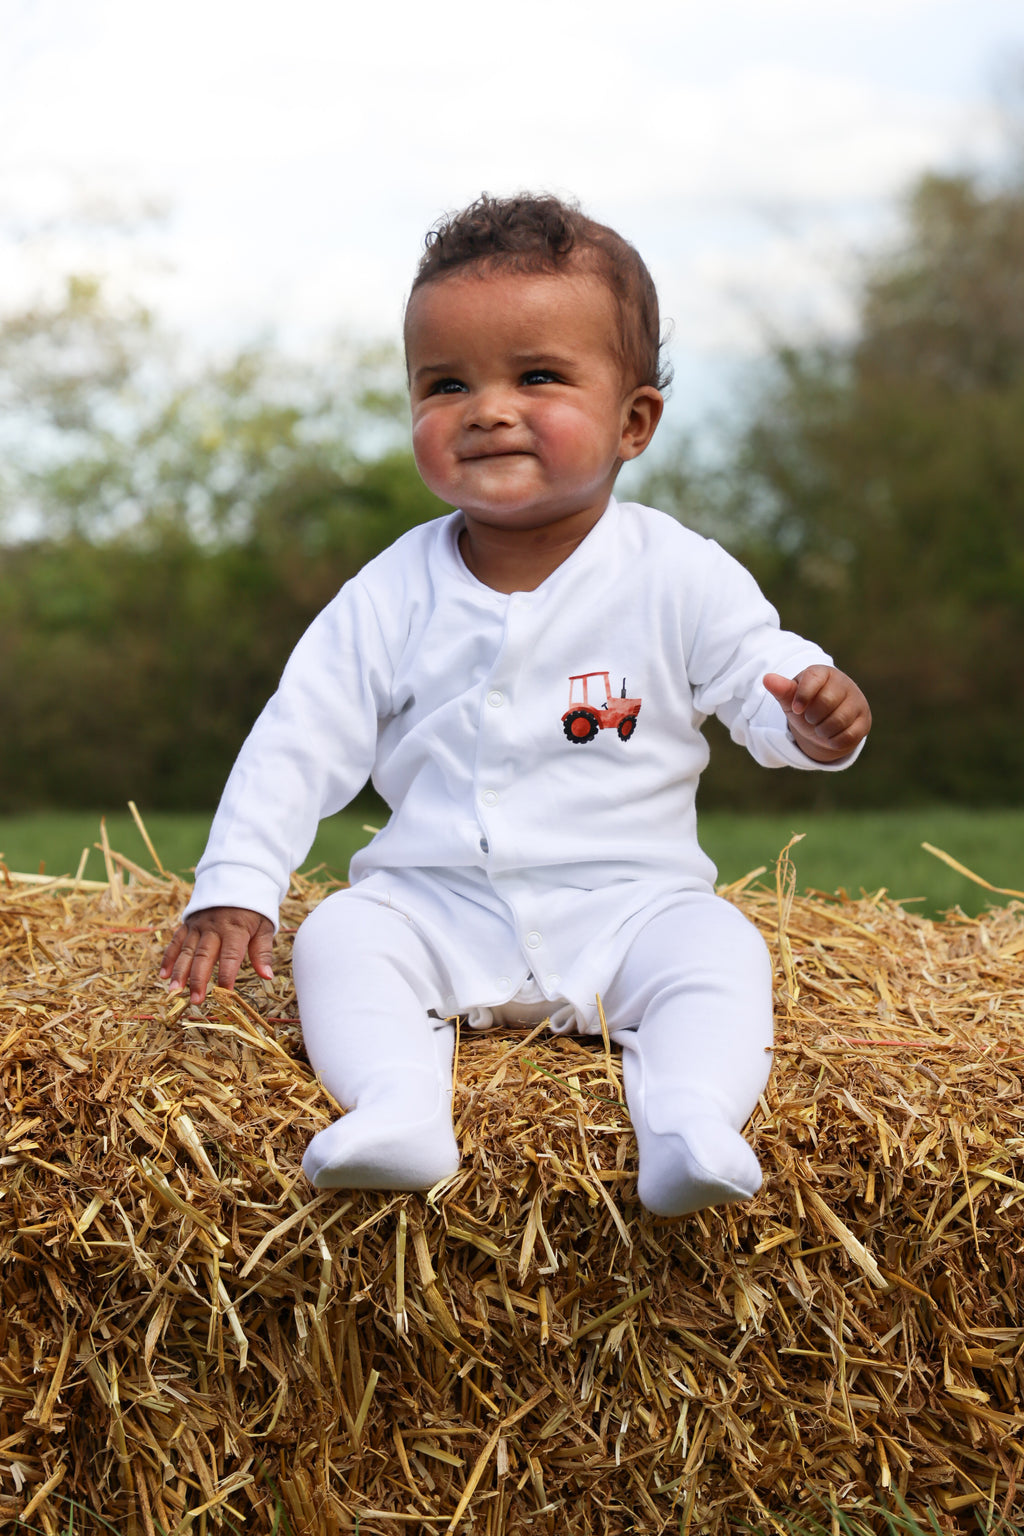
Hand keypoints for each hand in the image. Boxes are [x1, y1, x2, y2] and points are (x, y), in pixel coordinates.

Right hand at [159, 906, 274, 1005]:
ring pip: (187, 951)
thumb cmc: (254, 909)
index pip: (230, 956)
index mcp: (235, 929)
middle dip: (198, 979)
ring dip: (179, 971)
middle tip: (196, 1000)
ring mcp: (198, 925)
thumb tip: (267, 976)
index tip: (225, 993)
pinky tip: (163, 974)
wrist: (237, 879)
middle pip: (204, 956)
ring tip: (174, 991)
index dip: (227, 975)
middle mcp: (214, 928)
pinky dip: (169, 957)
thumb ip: (262, 951)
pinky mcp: (188, 924)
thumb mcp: (264, 926)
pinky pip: (176, 941)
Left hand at [763, 665, 870, 762]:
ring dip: (822, 730)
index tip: (796, 709)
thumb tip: (767, 678)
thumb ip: (782, 690)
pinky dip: (834, 741)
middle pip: (826, 702)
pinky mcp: (864, 722)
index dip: (802, 697)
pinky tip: (831, 735)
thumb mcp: (791, 699)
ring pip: (839, 720)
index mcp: (823, 673)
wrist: (825, 722)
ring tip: (820, 726)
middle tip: (810, 718)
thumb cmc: (806, 705)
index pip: (814, 679)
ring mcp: (857, 702)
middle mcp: (844, 684)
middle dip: (812, 717)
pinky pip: (849, 736)